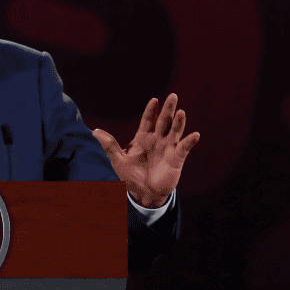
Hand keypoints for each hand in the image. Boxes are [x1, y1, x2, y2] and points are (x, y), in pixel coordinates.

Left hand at [92, 93, 199, 207]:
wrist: (143, 193)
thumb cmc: (130, 176)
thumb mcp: (118, 160)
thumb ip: (109, 145)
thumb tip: (95, 131)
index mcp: (143, 137)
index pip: (148, 120)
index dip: (151, 110)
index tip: (154, 100)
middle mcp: (157, 140)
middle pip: (163, 121)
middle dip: (168, 109)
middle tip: (173, 96)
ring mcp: (168, 148)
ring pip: (175, 131)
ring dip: (179, 123)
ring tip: (181, 113)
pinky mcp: (176, 158)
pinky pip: (184, 148)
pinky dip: (189, 141)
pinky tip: (194, 135)